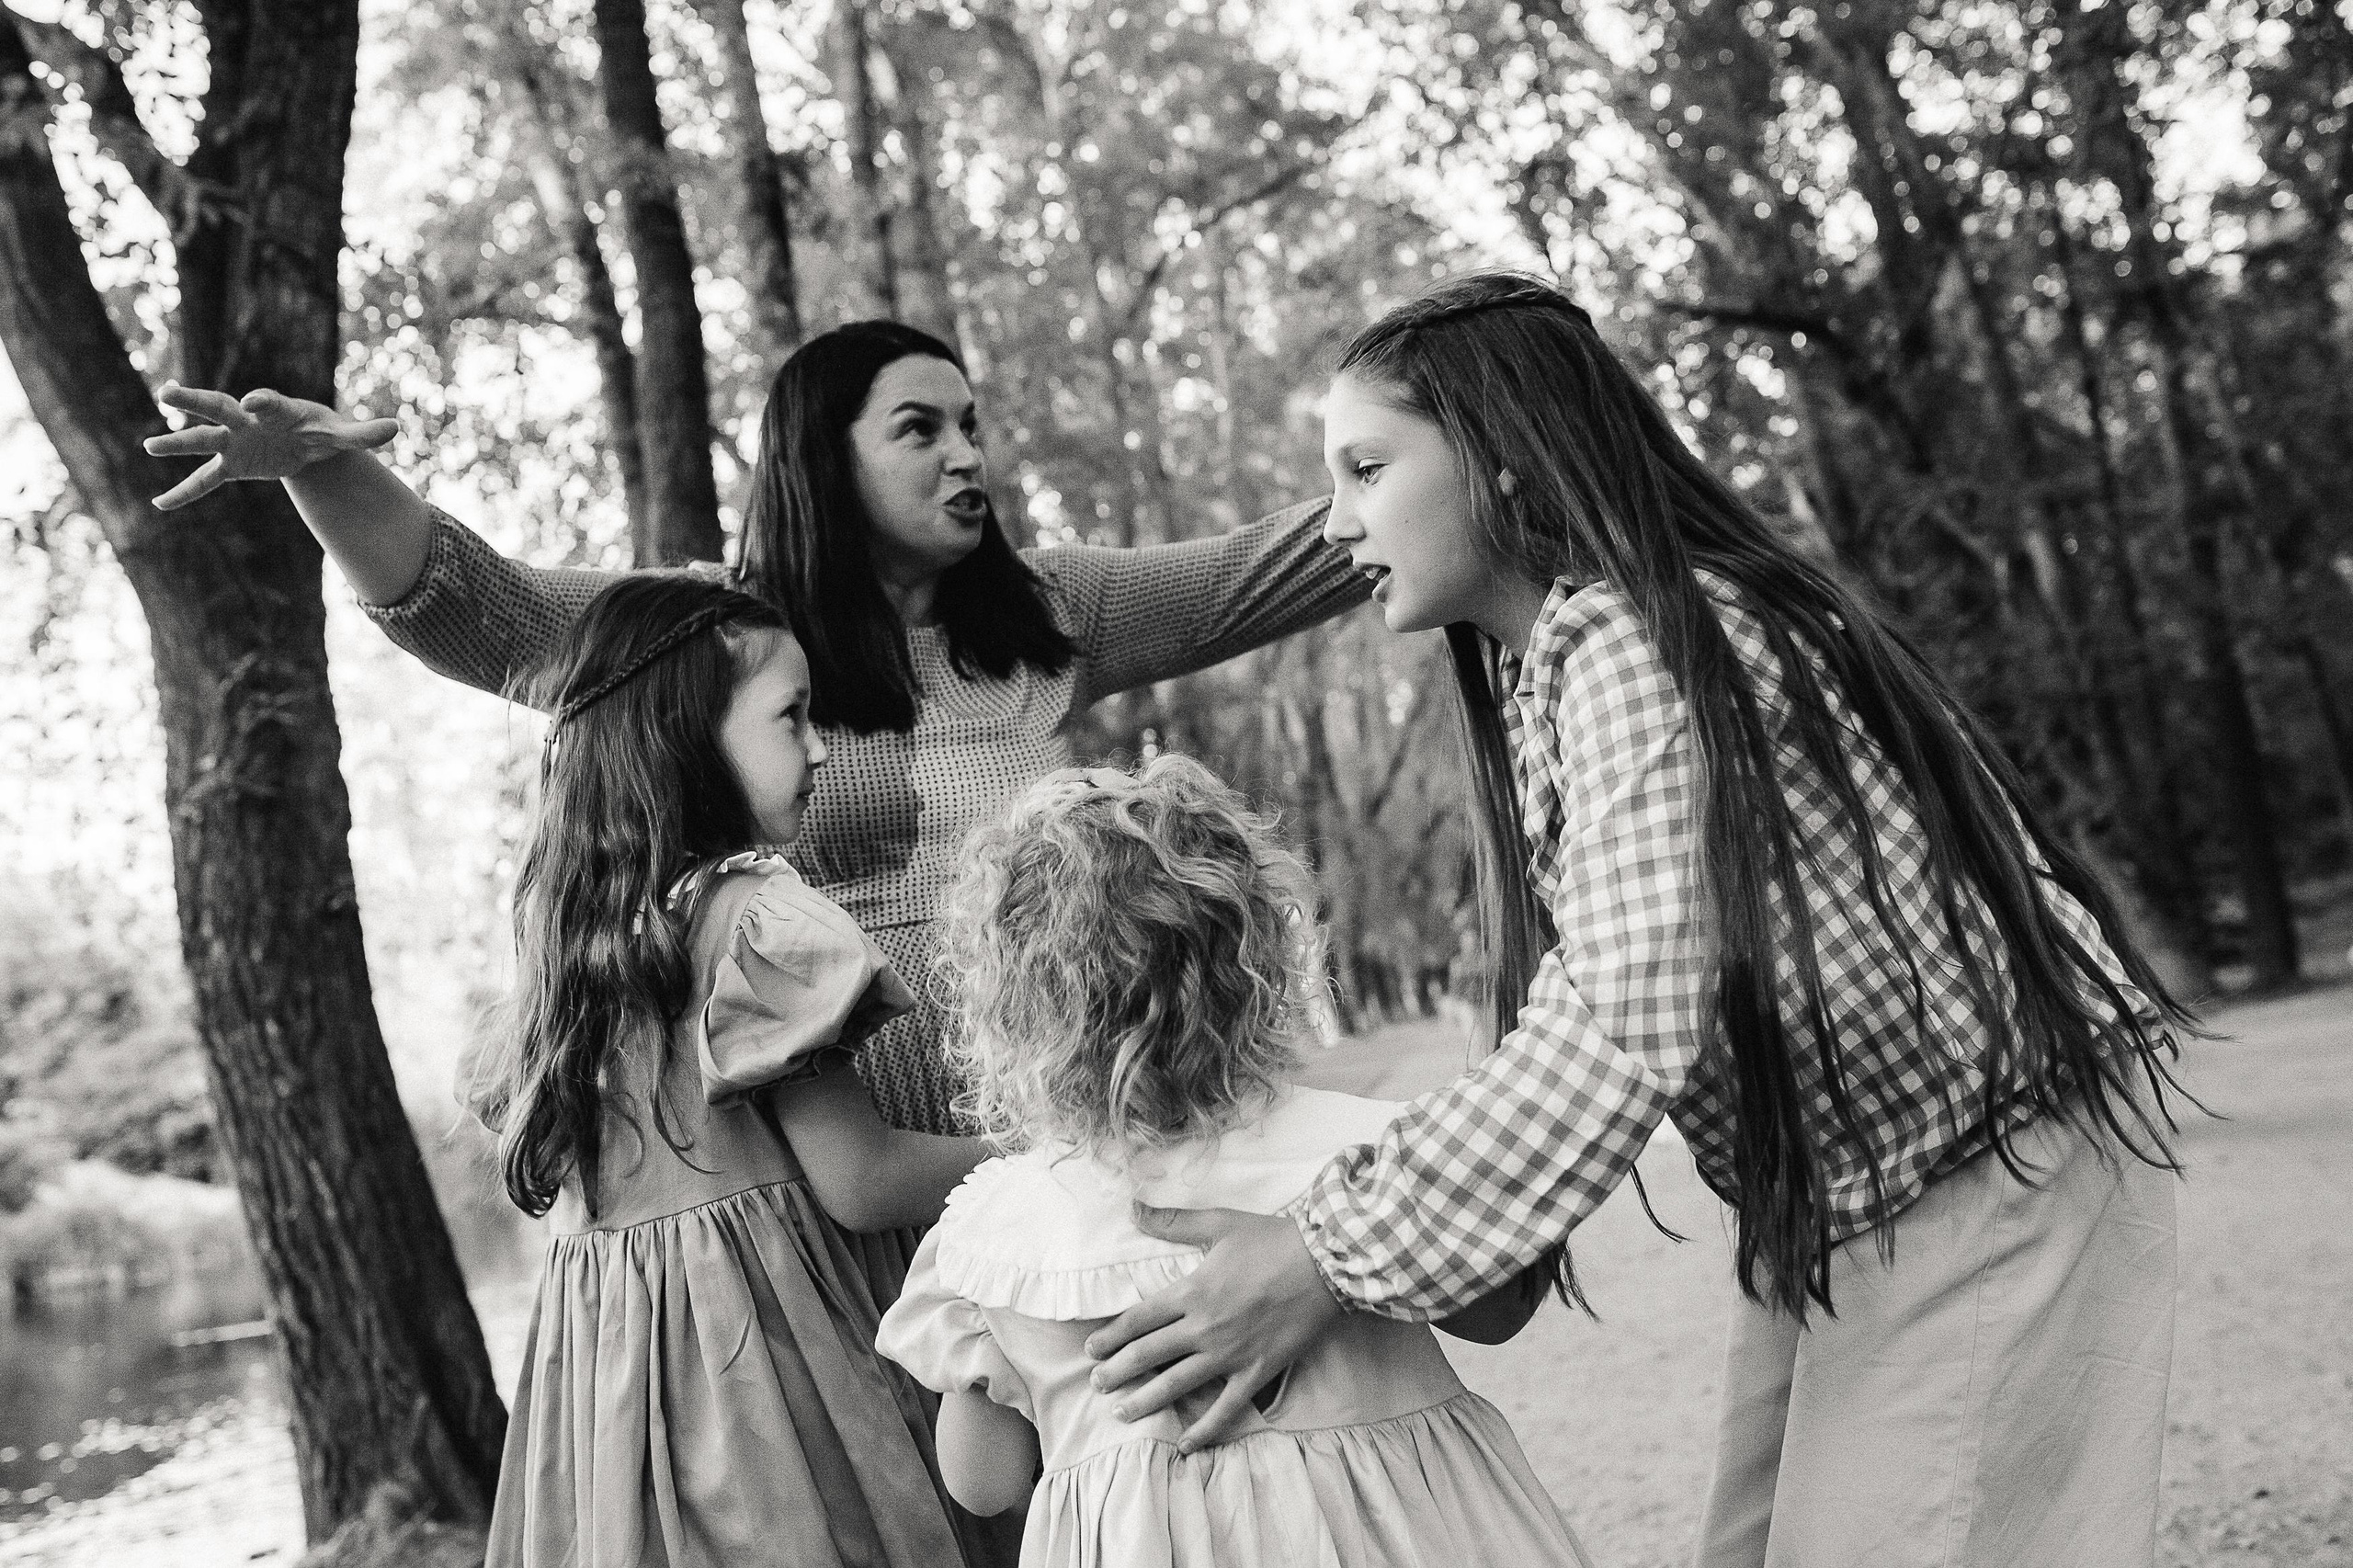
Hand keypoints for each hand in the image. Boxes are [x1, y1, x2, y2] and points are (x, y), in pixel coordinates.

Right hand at [145, 383, 397, 510]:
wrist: (306, 441)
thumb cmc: (322, 430)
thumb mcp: (342, 435)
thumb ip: (364, 434)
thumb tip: (395, 428)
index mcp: (277, 409)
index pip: (268, 402)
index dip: (262, 401)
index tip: (252, 401)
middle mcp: (248, 421)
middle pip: (219, 408)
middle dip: (196, 402)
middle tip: (168, 392)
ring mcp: (235, 443)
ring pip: (202, 442)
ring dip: (177, 445)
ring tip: (148, 447)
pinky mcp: (232, 466)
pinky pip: (204, 481)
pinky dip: (185, 493)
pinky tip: (159, 505)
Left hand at [1083, 1204, 1342, 1451]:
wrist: (1328, 1263)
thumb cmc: (1274, 1240)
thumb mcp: (1220, 1223)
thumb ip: (1174, 1221)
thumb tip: (1133, 1206)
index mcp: (1191, 1292)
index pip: (1138, 1320)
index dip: (1110, 1337)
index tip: (1091, 1350)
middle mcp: (1203, 1328)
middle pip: (1148, 1355)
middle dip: (1117, 1372)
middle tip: (1097, 1384)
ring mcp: (1229, 1355)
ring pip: (1176, 1385)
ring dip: (1145, 1401)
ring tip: (1121, 1412)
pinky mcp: (1257, 1372)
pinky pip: (1225, 1408)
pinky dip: (1204, 1429)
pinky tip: (1185, 1445)